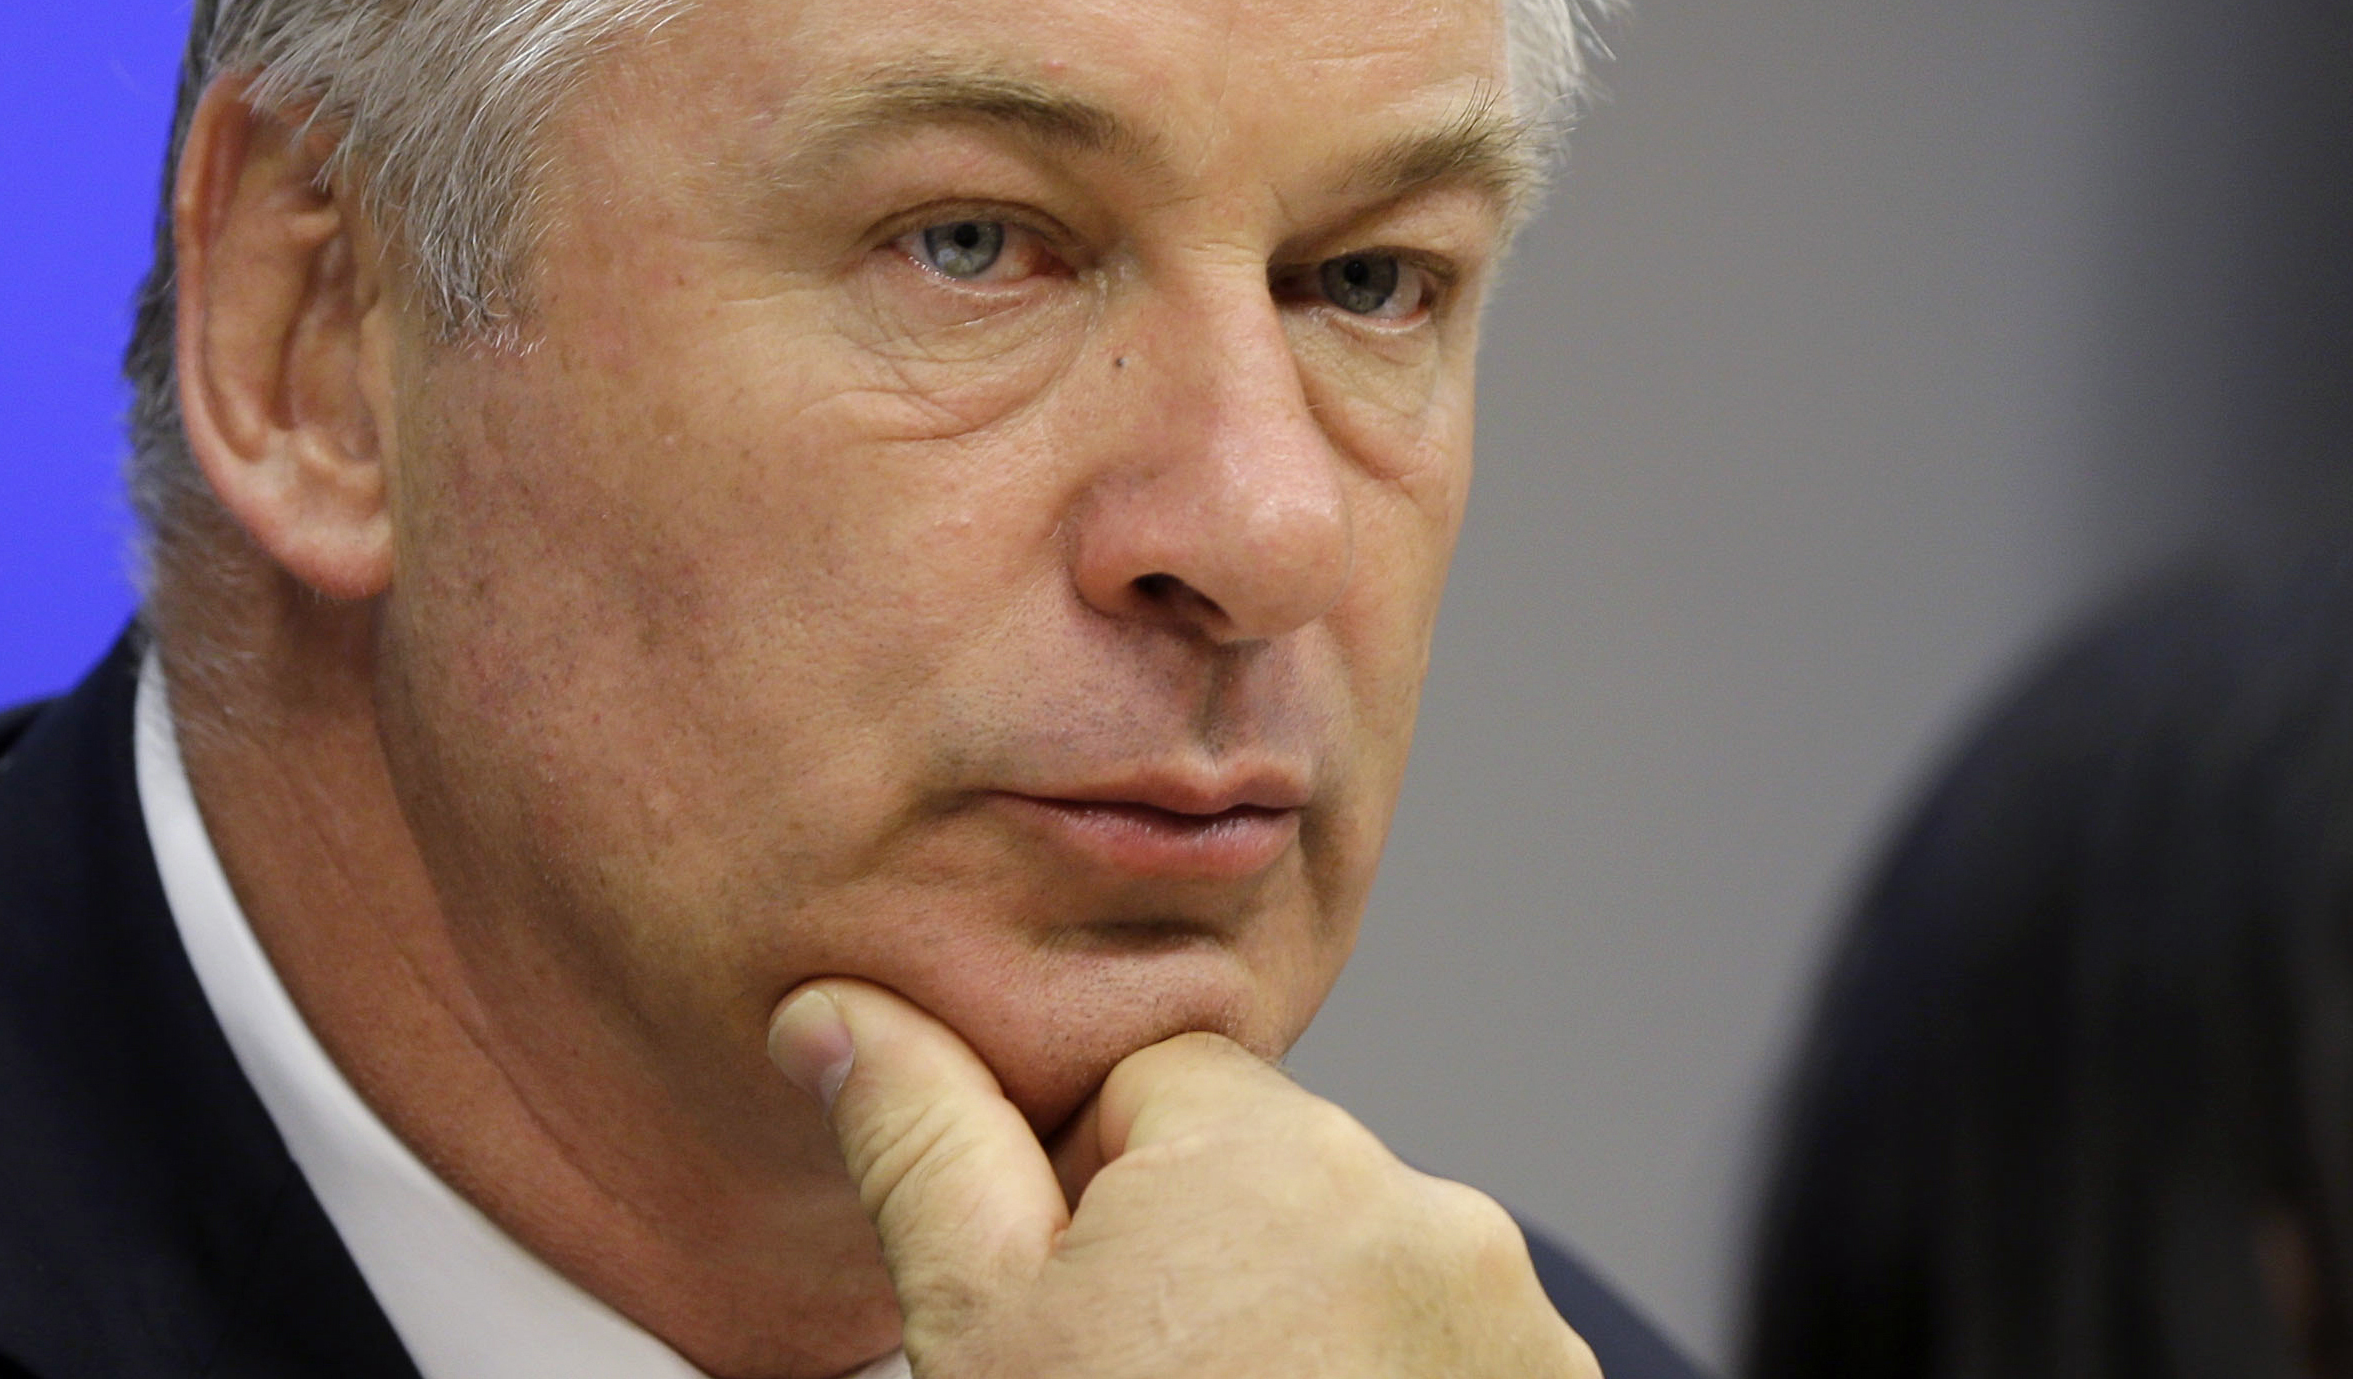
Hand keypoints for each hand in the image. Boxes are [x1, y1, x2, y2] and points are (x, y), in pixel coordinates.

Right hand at [766, 979, 1600, 1378]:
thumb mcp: (980, 1328)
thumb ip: (921, 1138)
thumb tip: (838, 1010)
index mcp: (1275, 1150)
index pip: (1159, 1084)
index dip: (1090, 1192)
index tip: (1079, 1309)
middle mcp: (1427, 1212)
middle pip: (1270, 1179)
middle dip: (1206, 1264)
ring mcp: (1514, 1323)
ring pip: (1360, 1274)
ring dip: (1304, 1335)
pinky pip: (1445, 1355)